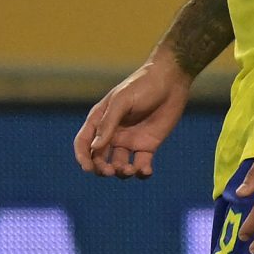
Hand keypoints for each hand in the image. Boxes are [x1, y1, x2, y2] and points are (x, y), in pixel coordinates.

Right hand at [74, 53, 191, 177]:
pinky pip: (141, 164)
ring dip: (121, 172)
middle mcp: (112, 133)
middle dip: (102, 168)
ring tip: (130, 169)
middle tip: (111, 171)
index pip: (84, 143)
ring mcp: (130, 140)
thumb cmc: (142, 85)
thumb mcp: (122, 101)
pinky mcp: (148, 145)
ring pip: (119, 164)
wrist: (171, 81)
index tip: (87, 168)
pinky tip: (145, 171)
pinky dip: (142, 172)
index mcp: (100, 120)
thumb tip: (95, 147)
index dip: (82, 157)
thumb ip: (108, 123)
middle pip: (100, 158)